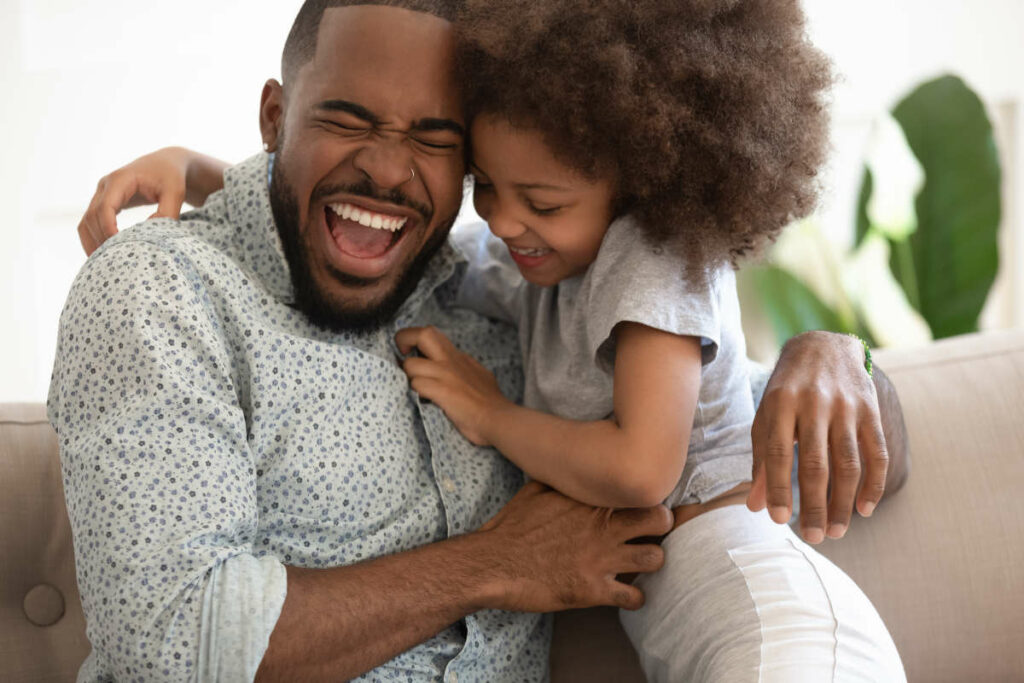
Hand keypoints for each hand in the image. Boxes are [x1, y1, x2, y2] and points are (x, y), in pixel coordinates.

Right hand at [78, 147, 192, 255]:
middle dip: (100, 239)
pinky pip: (90, 222)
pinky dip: (92, 238)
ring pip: (86, 221)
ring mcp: (101, 194)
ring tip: (103, 264)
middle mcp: (105, 186)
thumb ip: (167, 212)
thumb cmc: (171, 177)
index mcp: (120, 180)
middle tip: (111, 262)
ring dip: (91, 242)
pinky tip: (101, 256)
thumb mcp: (175, 192)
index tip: (118, 248)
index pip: (105, 207)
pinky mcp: (103, 202)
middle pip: (92, 216)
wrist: (166, 164)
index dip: (108, 229)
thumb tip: (150, 233)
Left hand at [395, 326, 510, 445]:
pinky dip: (416, 392)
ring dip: (408, 377)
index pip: (432, 335)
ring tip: (415, 388)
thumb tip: (459, 368)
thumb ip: (465, 368)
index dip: (416, 340)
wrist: (499, 419)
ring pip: (411, 364)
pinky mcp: (443, 391)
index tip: (412, 353)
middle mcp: (451, 360)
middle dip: (405, 338)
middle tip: (402, 355)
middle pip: (423, 333)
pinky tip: (424, 399)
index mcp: (459, 357)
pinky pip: (417, 385)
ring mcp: (446, 375)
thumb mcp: (480, 375)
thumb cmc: (492, 403)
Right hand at [476, 481, 672, 611]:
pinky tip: (624, 593)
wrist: (493, 563)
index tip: (645, 504)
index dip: (648, 498)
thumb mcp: (536, 489)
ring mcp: (600, 559)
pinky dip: (634, 598)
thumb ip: (564, 479)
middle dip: (662, 526)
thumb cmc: (511, 526)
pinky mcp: (592, 589)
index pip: (640, 491)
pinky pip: (634, 597)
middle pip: (660, 520)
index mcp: (591, 500)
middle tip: (652, 533)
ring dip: (650, 562)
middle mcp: (602, 526)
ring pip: (655, 558)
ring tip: (639, 563)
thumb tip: (573, 465)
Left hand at [747, 331, 888, 543]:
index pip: (778, 452)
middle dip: (815, 505)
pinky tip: (864, 510)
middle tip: (813, 538)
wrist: (824, 347)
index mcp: (780, 403)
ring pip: (848, 463)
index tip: (779, 520)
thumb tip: (756, 508)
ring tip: (836, 532)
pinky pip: (876, 453)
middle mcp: (814, 404)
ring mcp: (846, 406)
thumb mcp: (766, 417)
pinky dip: (873, 484)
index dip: (779, 488)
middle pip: (816, 463)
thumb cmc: (786, 391)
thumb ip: (761, 460)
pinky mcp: (870, 410)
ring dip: (843, 502)